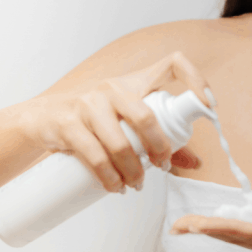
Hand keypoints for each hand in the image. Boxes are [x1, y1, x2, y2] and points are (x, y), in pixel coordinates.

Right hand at [24, 51, 210, 192]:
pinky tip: (115, 187)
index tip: (209, 104)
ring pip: (121, 143)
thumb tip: (195, 162)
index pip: (173, 64)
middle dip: (159, 148)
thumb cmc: (93, 120)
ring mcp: (89, 103)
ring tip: (135, 185)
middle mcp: (113, 88)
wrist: (41, 119)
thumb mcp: (126, 121)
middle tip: (161, 166)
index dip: (196, 79)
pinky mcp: (68, 123)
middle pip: (147, 116)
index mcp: (135, 82)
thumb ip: (160, 139)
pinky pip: (95, 156)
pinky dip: (109, 178)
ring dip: (133, 171)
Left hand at [170, 213, 251, 251]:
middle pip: (238, 238)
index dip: (222, 229)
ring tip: (186, 225)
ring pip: (240, 238)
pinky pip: (248, 236)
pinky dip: (228, 230)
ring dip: (213, 231)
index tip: (196, 226)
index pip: (251, 234)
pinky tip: (215, 227)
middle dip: (206, 231)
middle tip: (176, 225)